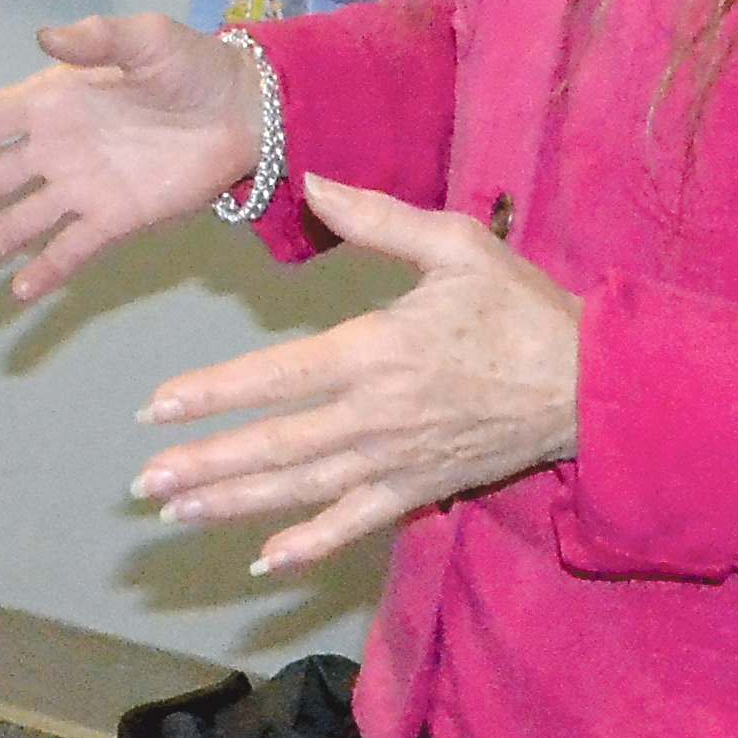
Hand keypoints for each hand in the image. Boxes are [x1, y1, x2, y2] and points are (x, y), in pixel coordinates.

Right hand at [0, 14, 260, 302]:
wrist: (245, 108)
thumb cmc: (190, 64)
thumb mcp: (147, 37)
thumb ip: (96, 38)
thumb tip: (45, 40)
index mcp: (48, 102)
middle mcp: (53, 150)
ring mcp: (82, 189)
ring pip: (15, 226)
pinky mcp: (118, 219)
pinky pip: (73, 249)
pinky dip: (45, 271)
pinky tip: (15, 294)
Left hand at [132, 176, 580, 576]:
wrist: (593, 385)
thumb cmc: (520, 308)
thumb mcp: (456, 243)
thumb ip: (376, 218)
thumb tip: (311, 179)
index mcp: (377, 350)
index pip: (276, 378)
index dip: (212, 395)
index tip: (156, 409)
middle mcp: (377, 415)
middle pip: (276, 446)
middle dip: (204, 465)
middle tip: (144, 482)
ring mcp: (397, 460)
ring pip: (303, 489)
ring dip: (236, 503)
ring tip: (176, 513)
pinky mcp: (422, 489)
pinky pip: (357, 523)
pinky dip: (310, 544)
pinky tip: (265, 558)